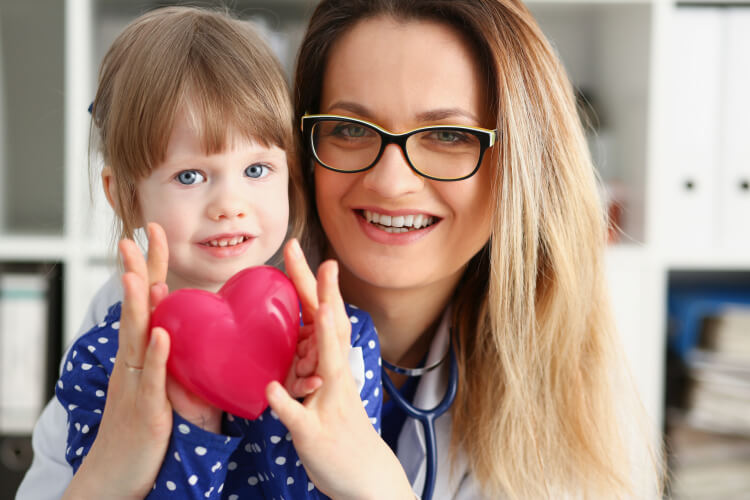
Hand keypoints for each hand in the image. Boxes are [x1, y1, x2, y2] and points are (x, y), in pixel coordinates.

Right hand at [63, 223, 172, 498]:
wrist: (119, 474)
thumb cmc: (148, 429)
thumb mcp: (165, 384)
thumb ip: (179, 356)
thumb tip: (201, 332)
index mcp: (143, 353)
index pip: (148, 302)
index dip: (150, 267)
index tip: (151, 233)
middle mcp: (135, 362)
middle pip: (136, 309)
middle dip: (136, 271)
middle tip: (133, 236)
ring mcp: (138, 383)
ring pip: (137, 337)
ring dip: (140, 304)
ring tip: (138, 273)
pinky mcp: (147, 410)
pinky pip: (152, 379)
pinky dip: (156, 355)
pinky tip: (161, 334)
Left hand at [266, 240, 412, 499]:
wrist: (365, 476)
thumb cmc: (341, 428)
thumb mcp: (327, 389)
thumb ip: (310, 362)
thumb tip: (298, 337)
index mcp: (332, 364)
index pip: (322, 315)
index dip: (313, 283)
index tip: (301, 250)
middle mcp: (335, 376)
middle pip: (329, 326)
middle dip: (319, 290)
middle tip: (309, 254)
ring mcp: (328, 403)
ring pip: (326, 365)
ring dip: (324, 336)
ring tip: (322, 308)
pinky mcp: (314, 432)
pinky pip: (298, 417)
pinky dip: (286, 404)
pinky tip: (271, 390)